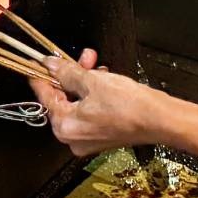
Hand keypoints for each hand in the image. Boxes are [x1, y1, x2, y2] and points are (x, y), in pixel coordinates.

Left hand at [28, 49, 167, 157]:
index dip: (41, 76)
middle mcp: (72, 138)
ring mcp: (87, 139)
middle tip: (79, 58)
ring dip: (84, 81)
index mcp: (64, 126)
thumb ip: (67, 72)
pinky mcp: (102, 136)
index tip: (37, 64)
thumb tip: (50, 65)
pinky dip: (94, 94)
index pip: (44, 97)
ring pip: (77, 102)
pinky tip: (104, 79)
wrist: (160, 119)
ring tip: (96, 65)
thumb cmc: (129, 105)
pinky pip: (89, 110)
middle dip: (71, 75)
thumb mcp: (93, 81)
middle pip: (61, 99)